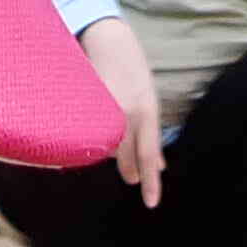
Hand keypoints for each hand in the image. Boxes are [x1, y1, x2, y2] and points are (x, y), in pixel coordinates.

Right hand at [79, 17, 163, 208]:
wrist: (111, 42)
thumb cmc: (134, 74)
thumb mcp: (151, 104)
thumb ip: (152, 136)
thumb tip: (159, 166)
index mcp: (146, 113)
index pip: (148, 155)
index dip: (150, 181)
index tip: (151, 203)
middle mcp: (126, 114)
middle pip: (125, 157)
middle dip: (129, 169)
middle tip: (131, 178)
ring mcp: (104, 111)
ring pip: (106, 147)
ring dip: (111, 148)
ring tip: (113, 136)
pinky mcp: (87, 108)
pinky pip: (90, 135)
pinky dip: (94, 138)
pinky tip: (94, 133)